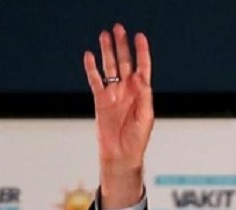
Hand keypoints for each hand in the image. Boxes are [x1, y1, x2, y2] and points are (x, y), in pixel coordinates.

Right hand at [83, 23, 153, 208]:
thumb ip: (144, 97)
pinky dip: (92, 69)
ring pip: (109, 67)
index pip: (142, 67)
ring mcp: (114, 94)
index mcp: (141, 93)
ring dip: (107, 52)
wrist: (121, 155)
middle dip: (122, 46)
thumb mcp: (146, 117)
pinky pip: (95, 81)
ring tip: (104, 36)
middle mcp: (127, 90)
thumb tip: (140, 79)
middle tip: (118, 29)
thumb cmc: (137, 140)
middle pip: (124, 62)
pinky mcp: (101, 101)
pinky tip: (89, 56)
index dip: (141, 52)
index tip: (139, 37)